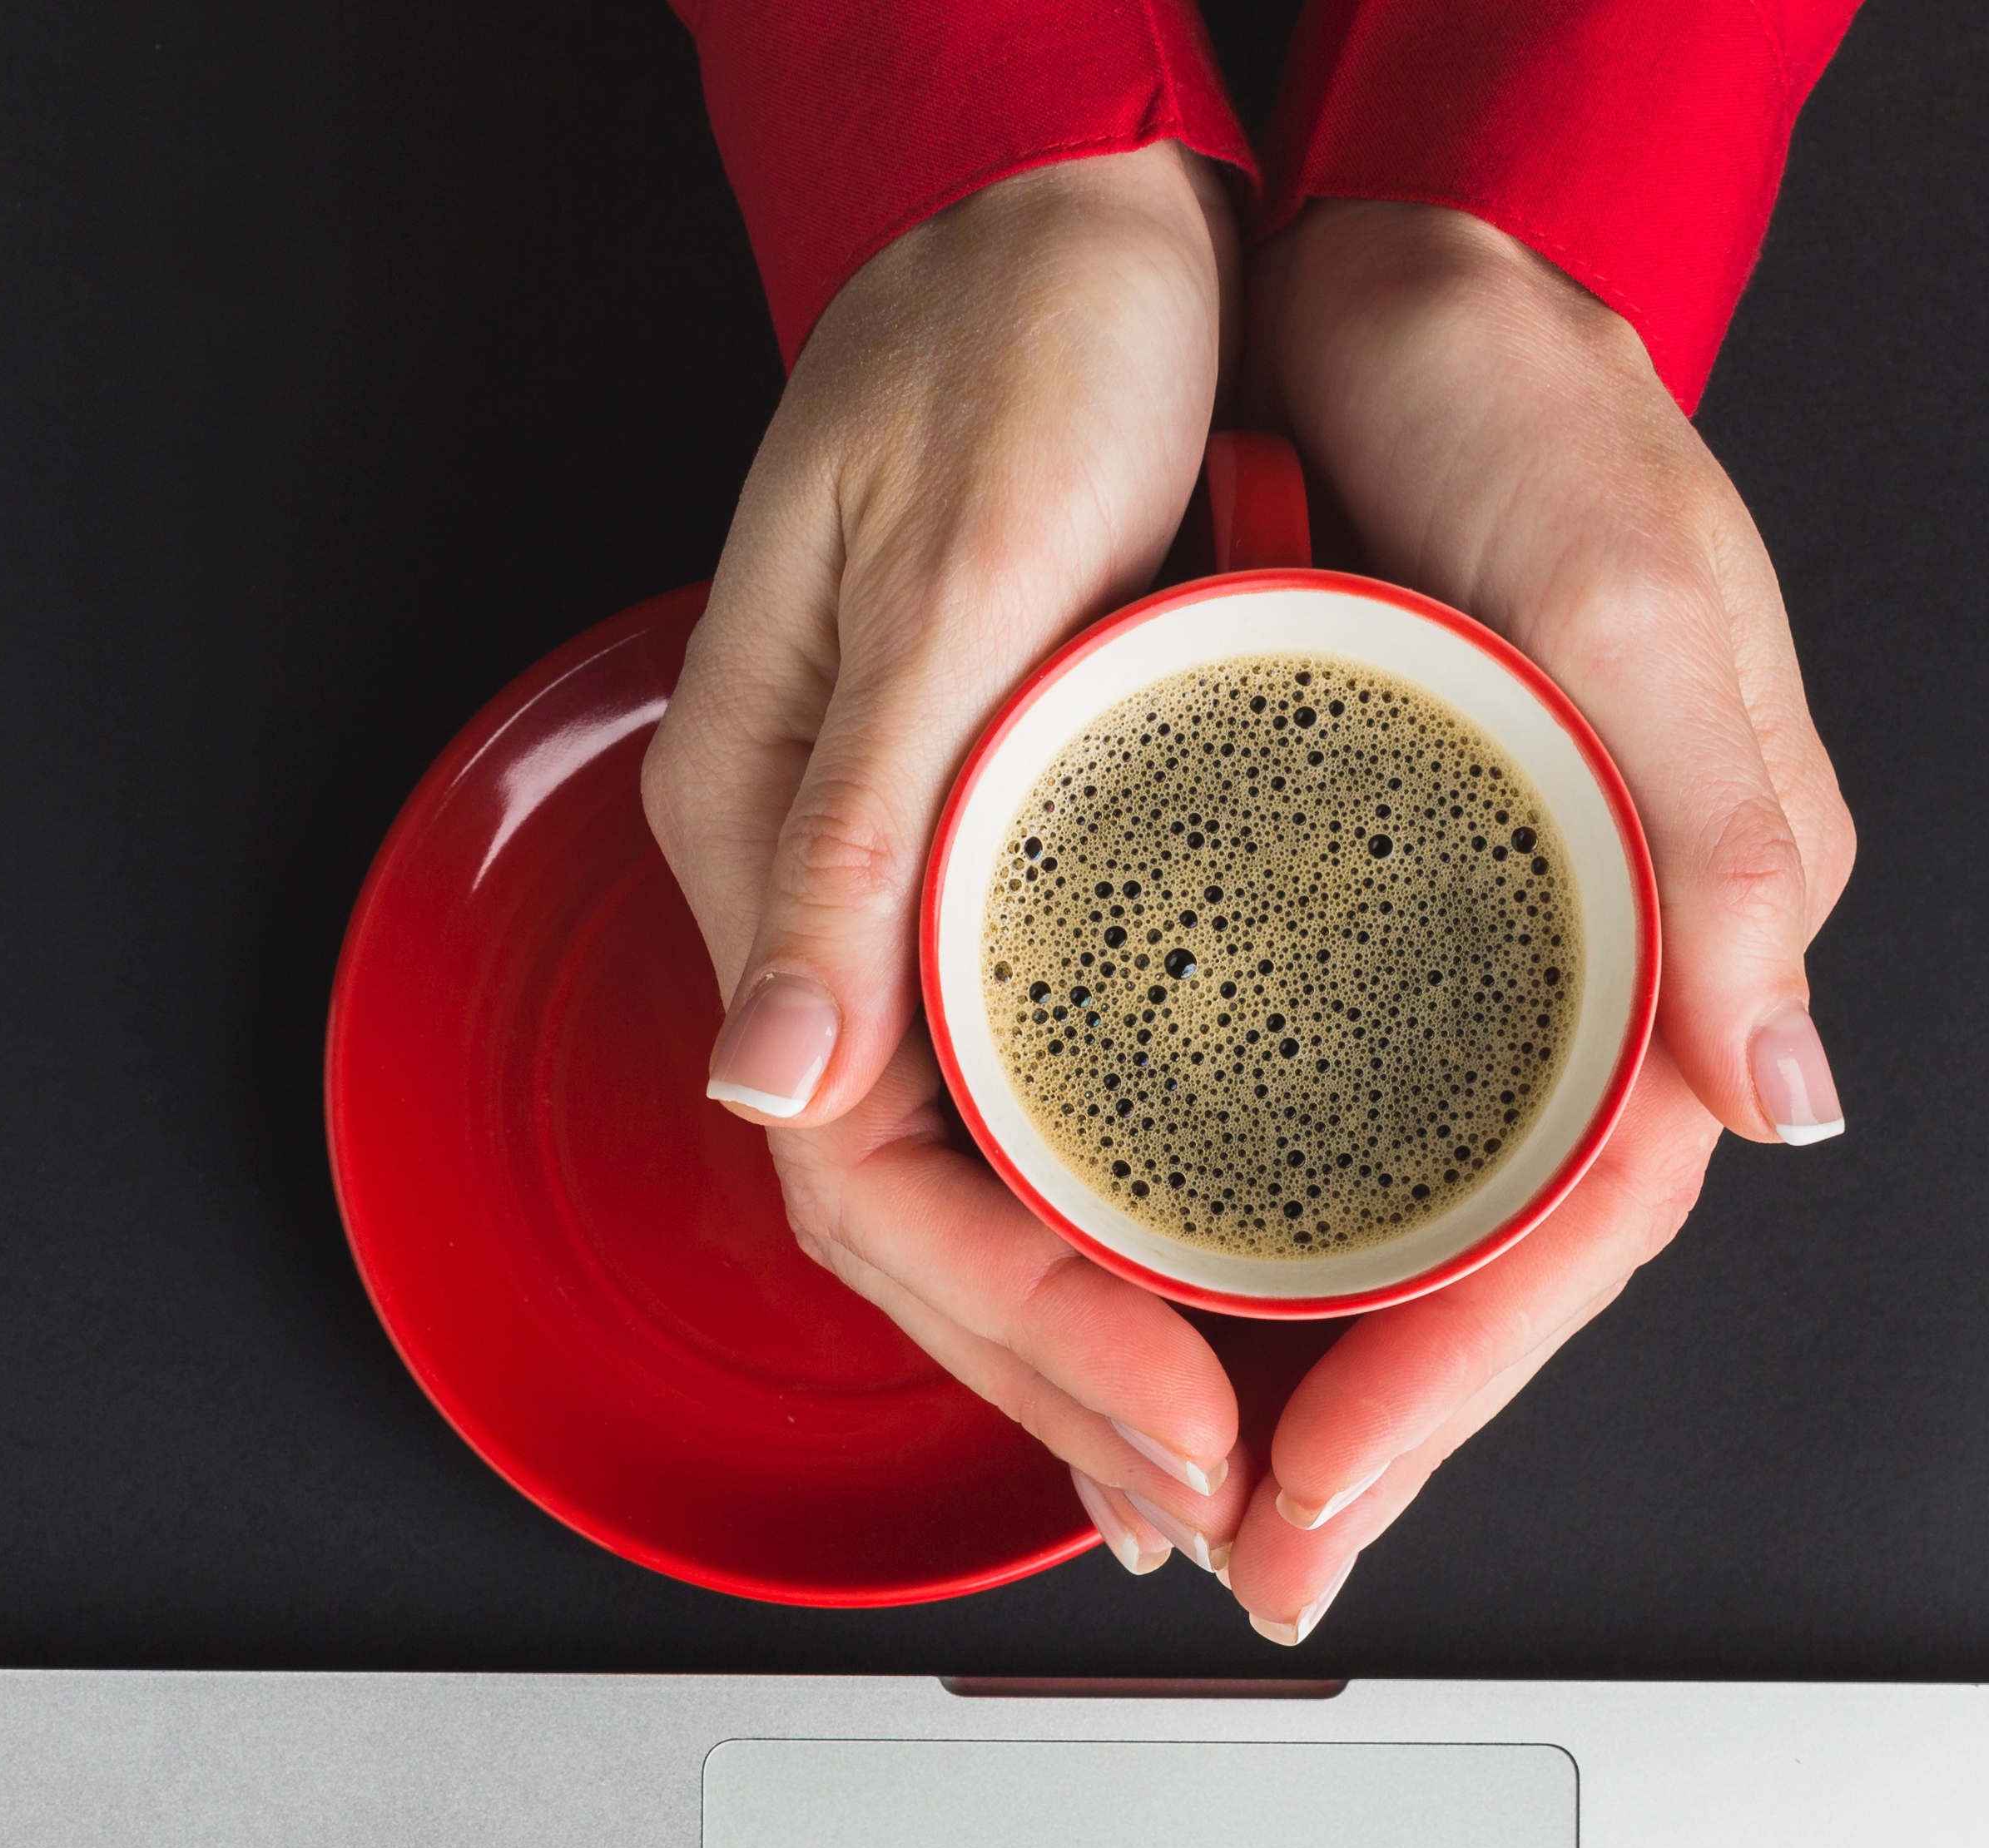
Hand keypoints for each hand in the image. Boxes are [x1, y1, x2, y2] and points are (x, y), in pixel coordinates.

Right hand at [643, 143, 1266, 1571]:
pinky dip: (1105, 1219)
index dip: (1021, 1330)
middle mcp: (826, 900)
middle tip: (1212, 1513)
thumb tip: (775, 1082)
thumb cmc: (1014, 338)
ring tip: (1206, 1464)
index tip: (1174, 1426)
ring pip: (969, 1182)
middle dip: (1059, 1391)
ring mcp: (904, 891)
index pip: (868, 1176)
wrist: (1057, 194)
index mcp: (785, 843)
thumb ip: (861, 830)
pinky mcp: (992, 862)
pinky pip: (1026, 1097)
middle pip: (919, 1220)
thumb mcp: (945, 574)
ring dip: (1079, 1340)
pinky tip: (1189, 1279)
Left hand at [1211, 199, 1858, 1642]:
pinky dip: (1245, 1218)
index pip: (1577, 1221)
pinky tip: (1168, 1290)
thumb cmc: (1525, 391)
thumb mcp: (1632, 586)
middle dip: (1372, 1429)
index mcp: (1679, 922)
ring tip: (1197, 1489)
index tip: (1324, 1492)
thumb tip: (1790, 1089)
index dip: (1455, 1380)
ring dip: (1305, 1362)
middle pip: (1484, 1257)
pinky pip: (1315, 1107)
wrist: (1391, 263)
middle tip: (1252, 1557)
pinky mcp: (1361, 903)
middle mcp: (1580, 960)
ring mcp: (1469, 946)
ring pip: (1399, 1211)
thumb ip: (1726, 835)